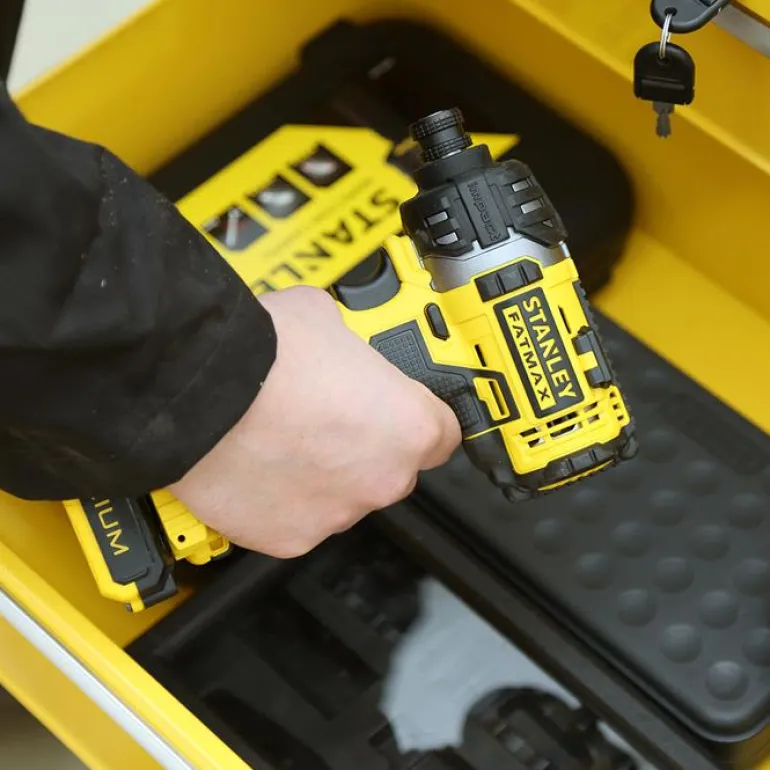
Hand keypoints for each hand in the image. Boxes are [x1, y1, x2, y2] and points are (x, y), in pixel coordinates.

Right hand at [169, 286, 460, 557]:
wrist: (196, 391)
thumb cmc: (264, 354)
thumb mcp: (327, 321)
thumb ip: (350, 347)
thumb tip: (336, 347)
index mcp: (409, 426)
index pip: (443, 437)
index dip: (418, 422)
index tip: (400, 418)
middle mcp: (382, 479)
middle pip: (389, 470)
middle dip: (364, 449)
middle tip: (324, 422)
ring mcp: (336, 514)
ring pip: (341, 497)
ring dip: (322, 476)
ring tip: (280, 442)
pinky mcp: (289, 539)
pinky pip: (295, 520)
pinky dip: (281, 502)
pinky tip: (257, 469)